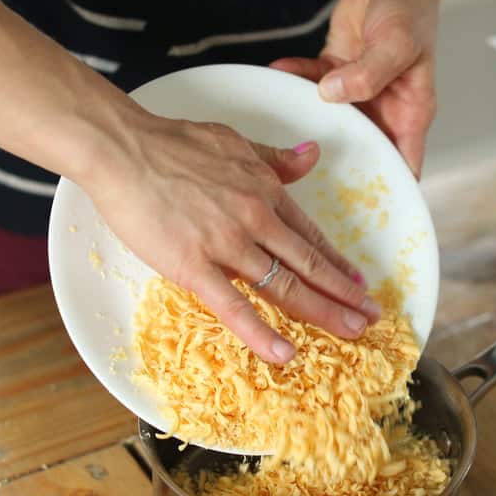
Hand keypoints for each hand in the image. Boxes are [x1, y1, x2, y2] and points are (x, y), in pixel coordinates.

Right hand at [86, 113, 380, 363]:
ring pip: (283, 286)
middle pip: (308, 265)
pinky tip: (286, 353)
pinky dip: (262, 333)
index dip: (337, 263)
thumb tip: (312, 155)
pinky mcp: (194, 266)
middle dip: (345, 294)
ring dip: (322, 313)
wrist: (123, 148)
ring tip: (351, 334)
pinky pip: (234, 307)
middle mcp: (256, 218)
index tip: (358, 283)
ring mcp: (228, 244)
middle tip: (372, 317)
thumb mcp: (233, 142)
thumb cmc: (171, 143)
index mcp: (264, 190)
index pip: (309, 235)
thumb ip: (275, 157)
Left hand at [271, 0, 451, 177]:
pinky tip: (278, 72)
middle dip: (337, 171)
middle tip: (306, 189)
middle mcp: (383, 113)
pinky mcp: (335, 77)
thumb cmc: (410, 14)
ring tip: (281, 138)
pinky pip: (310, 86)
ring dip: (307, 124)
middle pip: (361, 155)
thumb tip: (334, 94)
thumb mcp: (398, 44)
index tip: (363, 213)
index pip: (403, 167)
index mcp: (410, 115)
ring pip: (329, 124)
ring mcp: (357, 98)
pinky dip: (294, 80)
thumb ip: (369, 73)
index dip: (386, 193)